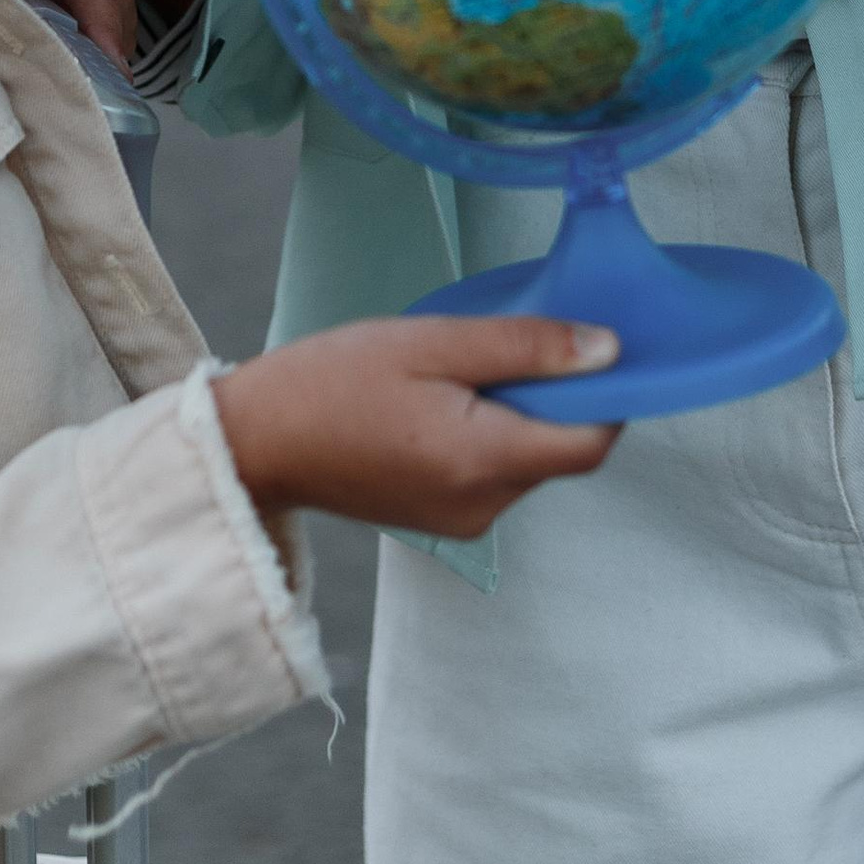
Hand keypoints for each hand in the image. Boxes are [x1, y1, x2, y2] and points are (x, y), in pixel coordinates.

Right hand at [213, 315, 620, 535]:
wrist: (254, 442)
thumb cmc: (332, 382)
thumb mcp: (432, 342)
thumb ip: (525, 346)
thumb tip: (607, 350)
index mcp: (482, 462)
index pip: (591, 444)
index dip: (610, 396)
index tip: (595, 348)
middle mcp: (483, 506)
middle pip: (561, 451)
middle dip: (557, 397)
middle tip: (512, 342)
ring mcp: (463, 521)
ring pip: (530, 460)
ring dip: (520, 415)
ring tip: (462, 370)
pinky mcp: (444, 520)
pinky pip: (496, 473)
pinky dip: (492, 435)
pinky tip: (446, 401)